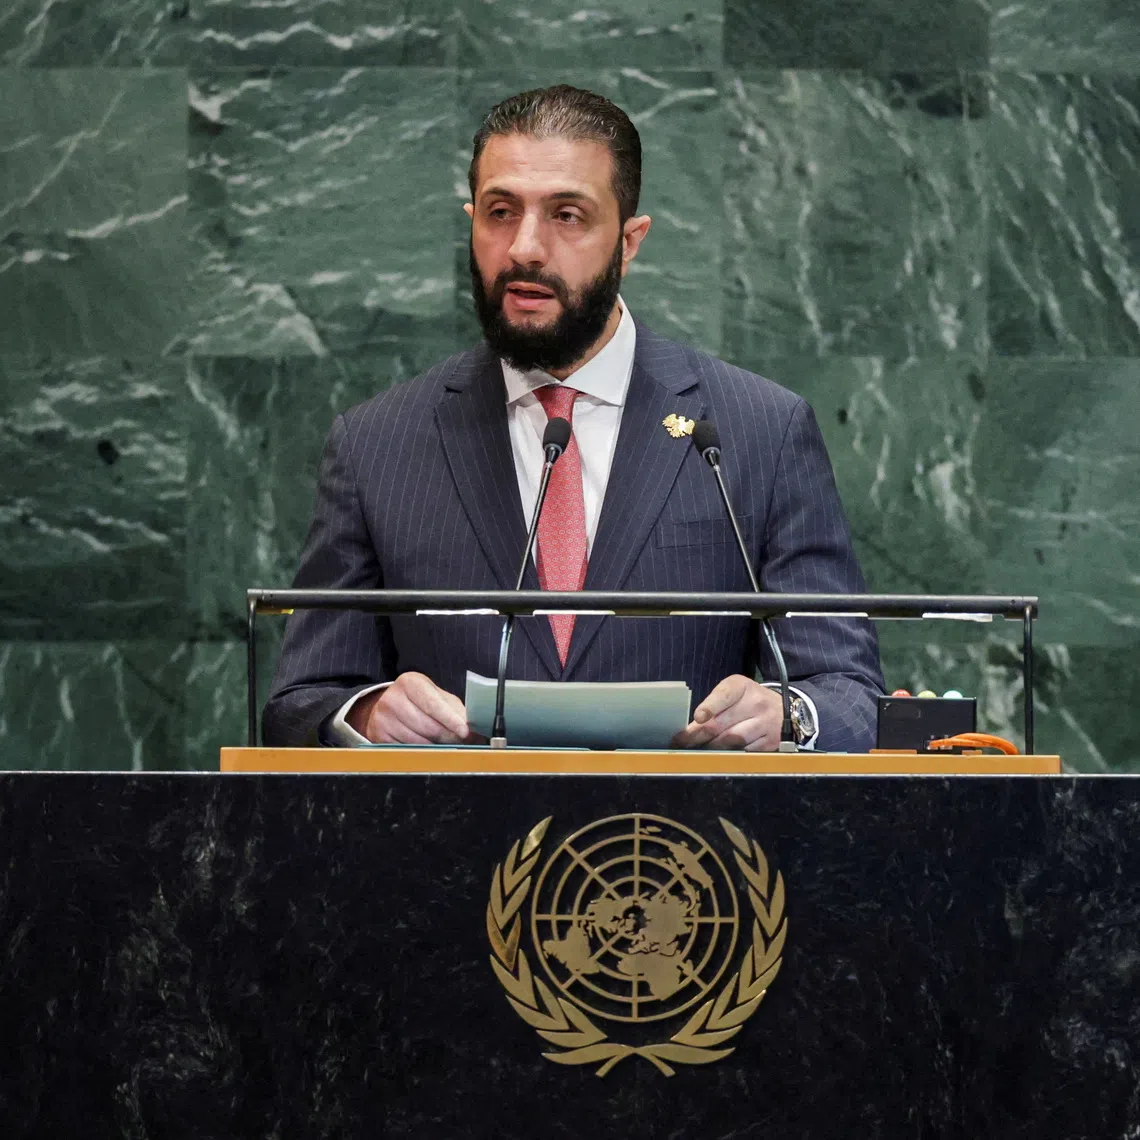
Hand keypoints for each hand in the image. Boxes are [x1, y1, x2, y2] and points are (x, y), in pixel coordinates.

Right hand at [348, 672, 483, 744]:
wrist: (387, 706)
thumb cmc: (419, 701)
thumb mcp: (436, 696)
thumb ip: (455, 710)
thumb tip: (473, 729)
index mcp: (410, 683)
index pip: (433, 705)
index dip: (451, 720)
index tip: (465, 732)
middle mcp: (392, 698)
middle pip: (427, 726)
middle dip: (448, 736)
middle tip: (460, 741)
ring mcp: (382, 718)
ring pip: (418, 741)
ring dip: (436, 746)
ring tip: (444, 743)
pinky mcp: (379, 735)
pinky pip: (407, 750)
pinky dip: (421, 752)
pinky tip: (426, 747)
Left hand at [671, 675, 782, 751]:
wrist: (782, 709)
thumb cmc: (747, 700)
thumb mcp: (733, 692)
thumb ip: (714, 704)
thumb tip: (692, 727)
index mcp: (742, 686)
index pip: (723, 696)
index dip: (709, 707)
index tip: (697, 718)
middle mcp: (756, 703)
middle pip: (723, 723)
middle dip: (699, 734)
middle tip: (684, 742)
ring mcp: (766, 723)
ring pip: (734, 739)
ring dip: (713, 747)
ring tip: (698, 750)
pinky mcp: (770, 741)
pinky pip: (745, 751)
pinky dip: (730, 754)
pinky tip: (719, 756)